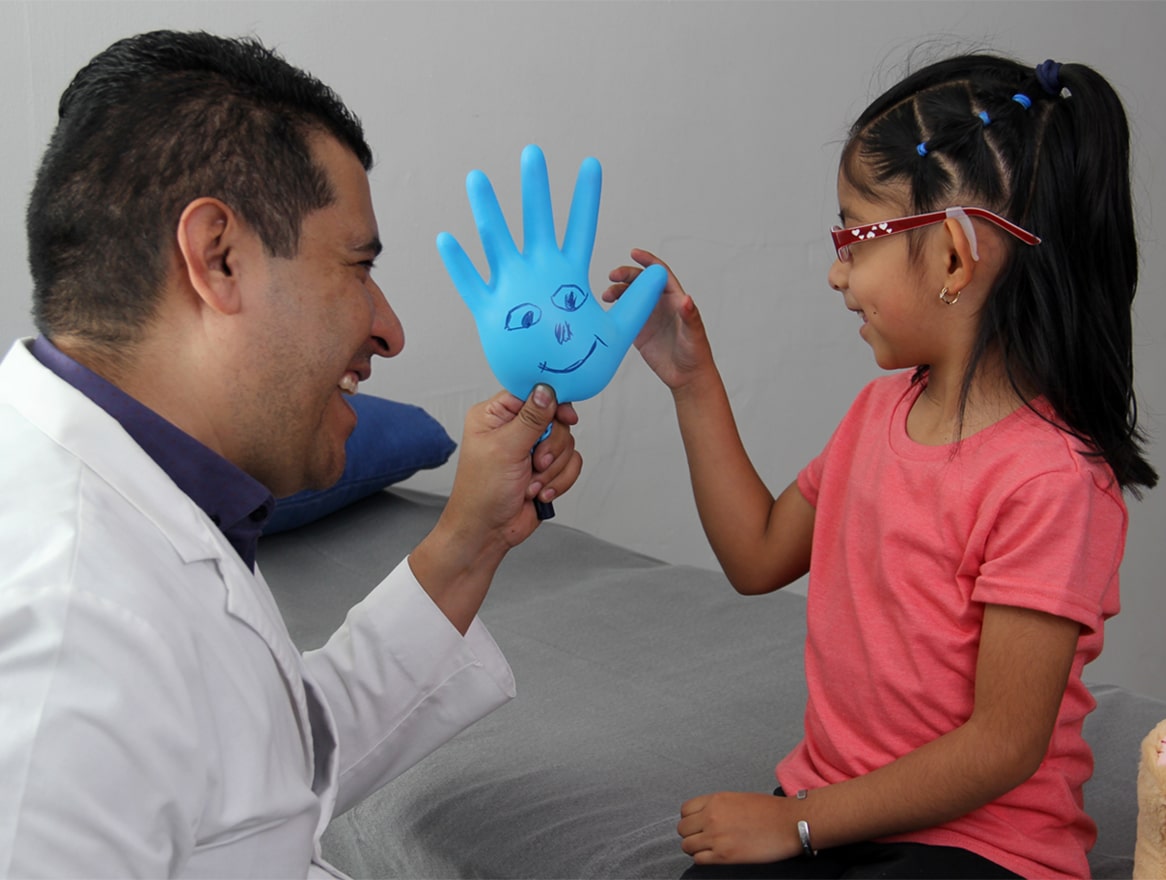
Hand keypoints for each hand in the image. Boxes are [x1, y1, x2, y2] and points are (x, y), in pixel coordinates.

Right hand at [437, 145, 666, 402]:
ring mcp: (512, 288)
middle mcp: (539, 273)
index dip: (587, 197)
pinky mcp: (489, 311)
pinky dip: (458, 263)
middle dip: (535, 188)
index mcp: (570, 276)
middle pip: (537, 221)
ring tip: (477, 177)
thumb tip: (662, 273)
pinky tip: (447, 238)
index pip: (582, 227)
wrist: (552, 393)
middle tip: (533, 152)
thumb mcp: (618, 334)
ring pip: (497, 241)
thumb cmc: (583, 365)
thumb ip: (637, 302)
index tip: (591, 164)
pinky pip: (470, 283)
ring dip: (487, 210)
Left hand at [448, 383, 580, 547]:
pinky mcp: (546, 468)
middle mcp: (514, 429)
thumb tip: (547, 390)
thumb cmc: (482, 492)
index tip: (564, 415)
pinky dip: (559, 481)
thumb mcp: (505, 449)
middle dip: (550, 446)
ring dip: (552, 469)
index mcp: (494, 415)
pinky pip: (571, 463)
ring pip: (566, 442)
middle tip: (536, 462)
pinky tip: (539, 493)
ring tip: (531, 483)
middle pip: (555, 418)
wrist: (488, 531)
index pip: (529, 393)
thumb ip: (531, 418)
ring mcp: (531, 449)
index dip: (550, 402)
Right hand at [603, 248, 713, 390]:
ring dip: (617, 291)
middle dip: (626, 275)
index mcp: (674, 299)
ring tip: (607, 295)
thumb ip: (690, 316)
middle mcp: (660, 304)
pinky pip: (623, 314)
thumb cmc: (695, 353)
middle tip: (613, 275)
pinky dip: (614, 308)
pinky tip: (604, 309)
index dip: (648, 262)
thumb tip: (687, 299)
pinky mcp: (638, 330)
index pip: (659, 274)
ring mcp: (648, 316)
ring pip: (629, 296)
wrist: (686, 376)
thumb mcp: (694, 333)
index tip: (634, 253)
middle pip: (640, 281)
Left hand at [678, 792, 801, 865]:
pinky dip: (704, 859)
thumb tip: (707, 817)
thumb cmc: (770, 810)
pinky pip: (699, 859)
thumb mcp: (738, 798)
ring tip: (708, 849)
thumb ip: (719, 806)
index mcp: (715, 800)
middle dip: (691, 834)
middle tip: (702, 839)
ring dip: (695, 848)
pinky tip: (715, 857)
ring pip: (687, 845)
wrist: (788, 823)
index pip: (685, 810)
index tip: (697, 825)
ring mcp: (716, 836)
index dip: (690, 819)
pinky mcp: (724, 855)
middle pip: (682, 829)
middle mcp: (711, 816)